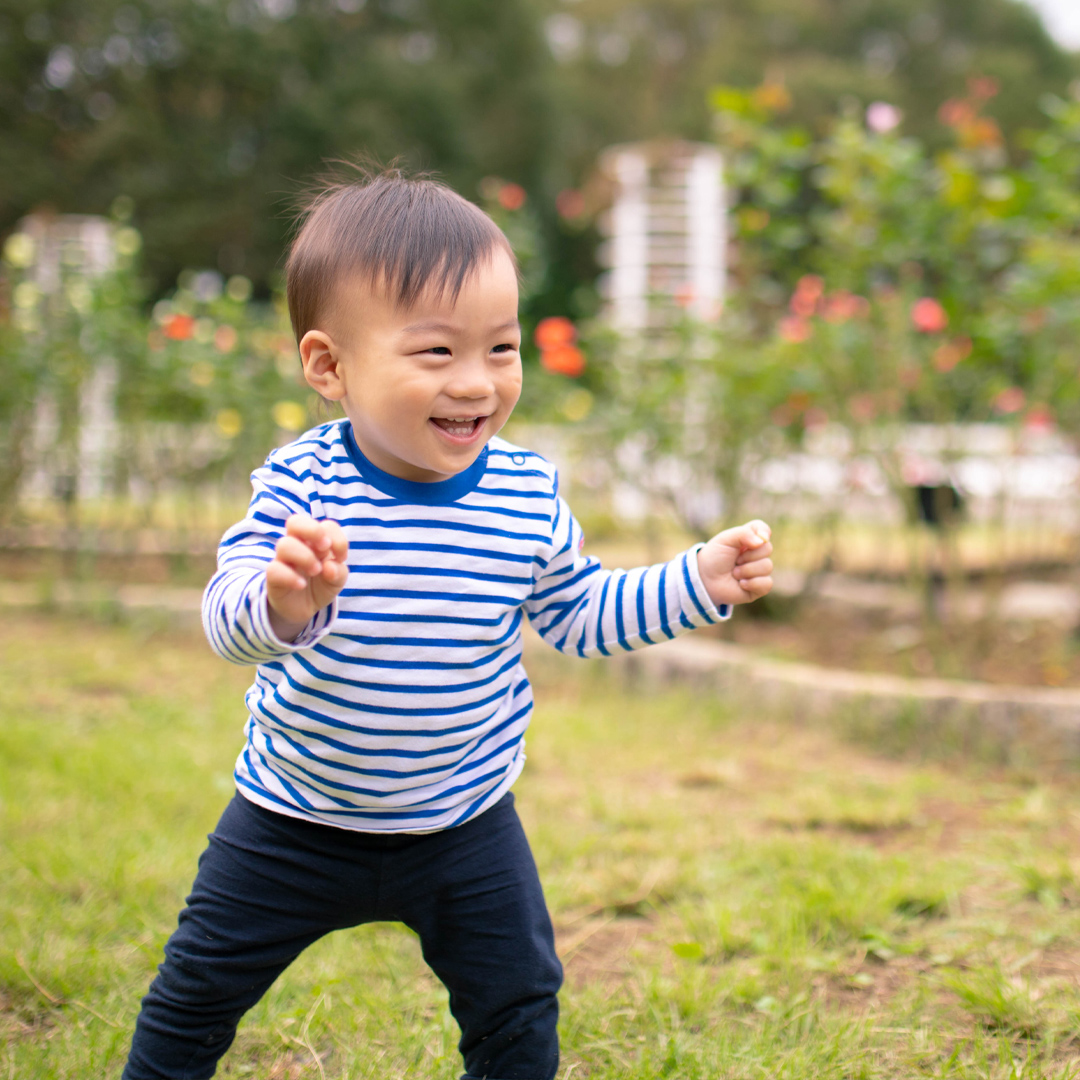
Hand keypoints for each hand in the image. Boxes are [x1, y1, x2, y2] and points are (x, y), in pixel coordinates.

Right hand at [266, 514, 348, 640]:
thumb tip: (330, 567)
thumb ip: (338, 571)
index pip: (325, 525)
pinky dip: (290, 577)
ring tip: (315, 571)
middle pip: (295, 521)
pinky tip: (301, 585)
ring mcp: (283, 559)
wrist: (304, 608)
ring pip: (284, 544)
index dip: (337, 538)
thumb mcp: (336, 579)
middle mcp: (297, 545)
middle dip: (313, 531)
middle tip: (324, 549)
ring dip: (305, 557)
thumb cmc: (321, 584)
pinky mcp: (273, 577)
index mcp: (315, 540)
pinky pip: (274, 569)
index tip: (341, 558)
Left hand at [696, 519, 773, 607]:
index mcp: (750, 539)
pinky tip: (741, 584)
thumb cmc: (714, 558)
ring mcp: (760, 571)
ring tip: (734, 573)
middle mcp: (757, 554)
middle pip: (768, 548)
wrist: (705, 580)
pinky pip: (767, 583)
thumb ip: (744, 533)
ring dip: (746, 570)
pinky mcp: (760, 587)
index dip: (762, 532)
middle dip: (748, 556)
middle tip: (735, 560)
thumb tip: (762, 540)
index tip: (752, 540)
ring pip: (767, 566)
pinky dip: (752, 583)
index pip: (764, 530)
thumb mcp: (725, 539)